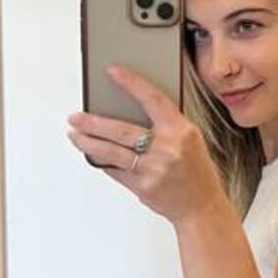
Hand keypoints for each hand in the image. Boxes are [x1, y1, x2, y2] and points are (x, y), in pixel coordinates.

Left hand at [66, 64, 224, 226]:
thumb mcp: (191, 139)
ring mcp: (153, 170)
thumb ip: (165, 125)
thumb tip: (128, 110)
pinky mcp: (142, 188)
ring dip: (88, 143)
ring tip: (75, 135)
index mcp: (182, 130)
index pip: (152, 99)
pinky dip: (102, 161)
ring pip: (111, 152)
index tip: (113, 71)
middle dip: (93, 122)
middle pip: (121, 130)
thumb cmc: (196, 170)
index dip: (131, 83)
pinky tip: (92, 154)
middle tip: (75, 117)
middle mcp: (167, 148)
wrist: (202, 206)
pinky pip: (115, 171)